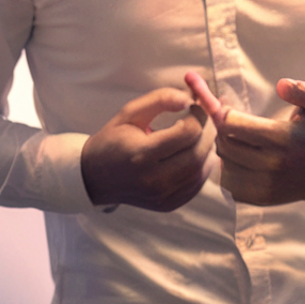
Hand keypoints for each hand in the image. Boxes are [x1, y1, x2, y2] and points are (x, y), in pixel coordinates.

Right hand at [79, 88, 209, 211]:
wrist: (95, 177)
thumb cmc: (112, 141)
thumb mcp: (129, 113)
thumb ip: (159, 100)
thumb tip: (189, 99)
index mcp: (141, 154)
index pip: (188, 133)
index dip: (199, 115)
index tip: (195, 106)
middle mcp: (154, 180)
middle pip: (199, 152)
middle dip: (208, 131)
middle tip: (204, 118)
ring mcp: (163, 196)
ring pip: (202, 169)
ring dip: (209, 148)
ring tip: (200, 134)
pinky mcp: (169, 204)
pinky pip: (198, 184)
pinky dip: (203, 166)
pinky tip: (195, 152)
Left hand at [187, 74, 304, 205]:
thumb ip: (302, 91)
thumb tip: (281, 84)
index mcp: (282, 138)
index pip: (231, 124)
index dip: (225, 114)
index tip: (230, 110)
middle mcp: (272, 164)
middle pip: (224, 144)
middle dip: (223, 131)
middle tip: (234, 125)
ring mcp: (265, 185)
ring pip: (224, 164)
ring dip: (226, 152)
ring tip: (240, 143)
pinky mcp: (261, 198)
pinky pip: (229, 184)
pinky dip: (230, 172)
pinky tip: (243, 162)